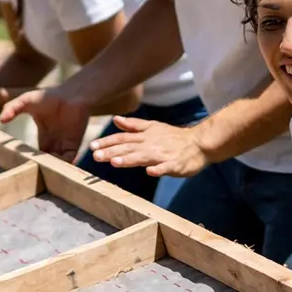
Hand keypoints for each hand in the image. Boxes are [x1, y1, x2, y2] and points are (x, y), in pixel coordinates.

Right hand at [0, 86, 91, 161]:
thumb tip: (1, 119)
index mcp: (43, 136)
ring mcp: (64, 145)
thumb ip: (12, 108)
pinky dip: (61, 165)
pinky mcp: (73, 145)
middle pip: (45, 163)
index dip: (27, 160)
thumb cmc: (49, 96)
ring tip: (40, 168)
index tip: (18, 165)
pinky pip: (68, 160)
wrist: (72, 94)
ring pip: (56, 164)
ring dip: (49, 168)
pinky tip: (53, 164)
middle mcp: (53, 143)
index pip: (33, 155)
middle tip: (28, 171)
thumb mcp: (26, 101)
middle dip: (39, 168)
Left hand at [88, 116, 207, 177]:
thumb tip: (115, 119)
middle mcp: (151, 144)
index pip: (122, 139)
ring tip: (115, 163)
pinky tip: (150, 172)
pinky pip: (166, 167)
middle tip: (96, 156)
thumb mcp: (153, 127)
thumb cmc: (174, 137)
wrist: (199, 143)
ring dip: (129, 160)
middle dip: (112, 152)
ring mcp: (163, 155)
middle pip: (129, 148)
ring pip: (144, 157)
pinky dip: (159, 169)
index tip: (92, 146)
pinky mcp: (175, 164)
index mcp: (145, 136)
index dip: (107, 142)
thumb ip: (133, 125)